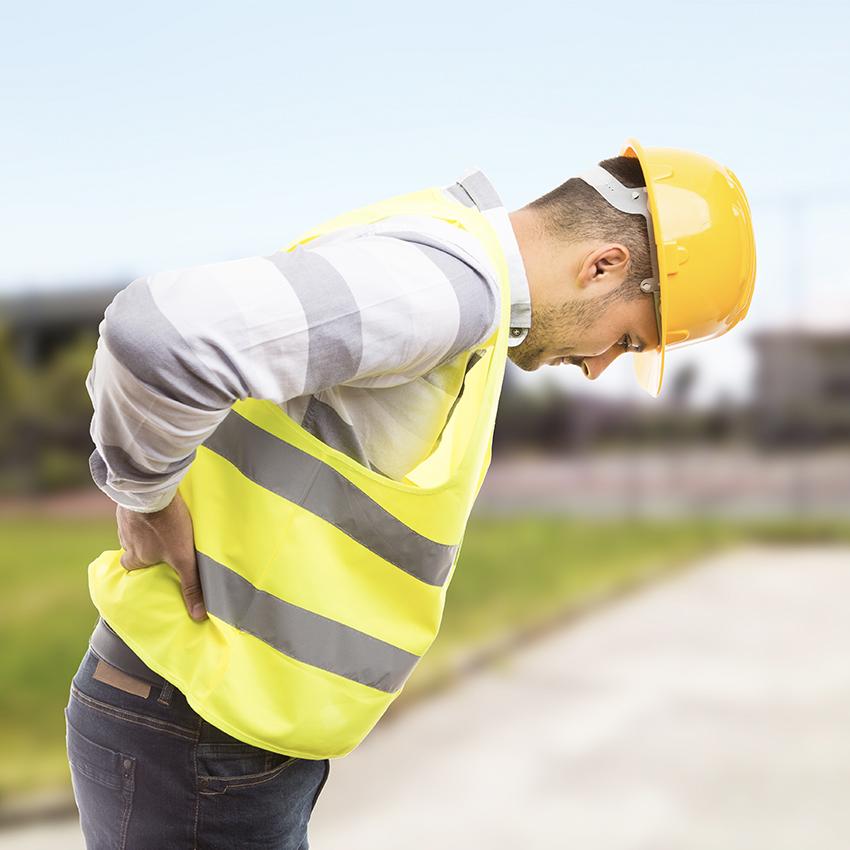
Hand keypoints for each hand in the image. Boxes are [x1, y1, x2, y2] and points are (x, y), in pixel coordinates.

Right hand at [116, 490, 206, 621]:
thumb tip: (197, 616)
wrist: (152, 490)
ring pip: (134, 527)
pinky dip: (145, 509)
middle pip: (132, 546)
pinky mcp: (129, 500)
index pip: (132, 567)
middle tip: (159, 541)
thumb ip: (190, 585)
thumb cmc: (167, 526)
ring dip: (146, 526)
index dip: (141, 566)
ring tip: (163, 523)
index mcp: (134, 556)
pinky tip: (158, 505)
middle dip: (143, 545)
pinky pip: (136, 509)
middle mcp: (124, 539)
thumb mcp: (183, 558)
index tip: (152, 564)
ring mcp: (125, 518)